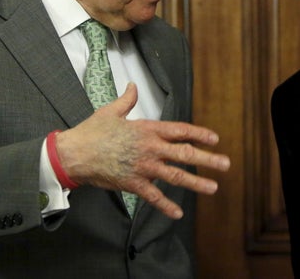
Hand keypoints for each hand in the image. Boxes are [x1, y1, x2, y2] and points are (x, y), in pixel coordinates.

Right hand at [55, 83, 230, 218]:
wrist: (74, 153)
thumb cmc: (91, 131)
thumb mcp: (111, 111)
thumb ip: (126, 100)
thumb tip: (132, 86)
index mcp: (147, 129)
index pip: (180, 130)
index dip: (199, 134)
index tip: (214, 138)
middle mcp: (150, 148)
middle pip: (185, 154)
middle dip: (208, 159)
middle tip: (225, 164)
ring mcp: (143, 167)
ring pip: (175, 176)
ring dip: (196, 182)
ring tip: (213, 187)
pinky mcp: (133, 183)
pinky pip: (153, 197)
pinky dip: (166, 206)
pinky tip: (178, 214)